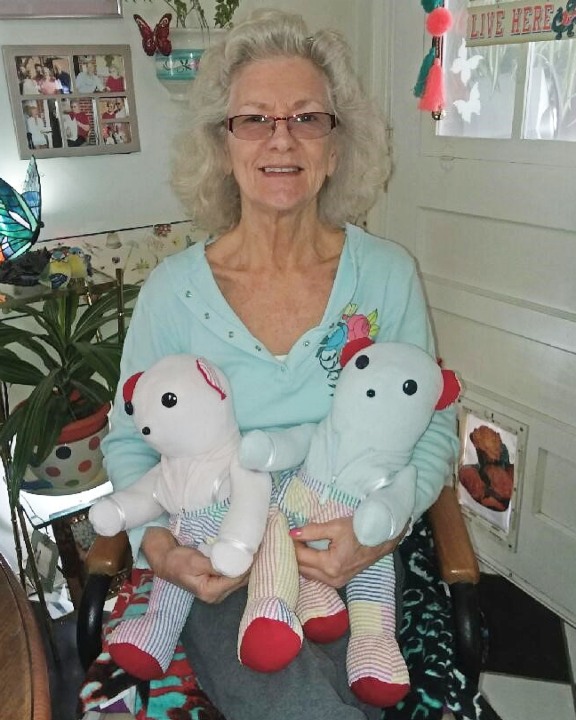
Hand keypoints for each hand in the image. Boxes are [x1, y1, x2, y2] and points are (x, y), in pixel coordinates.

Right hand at [142, 527, 247, 603]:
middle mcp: (217, 596)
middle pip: (240, 580)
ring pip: (239, 579)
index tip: (256, 550)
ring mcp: (218, 591)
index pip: (236, 579)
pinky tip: (245, 556)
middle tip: (258, 547)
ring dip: (246, 565)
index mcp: (211, 592)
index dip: (247, 565)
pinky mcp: (217, 583)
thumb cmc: (178, 561)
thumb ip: (216, 565)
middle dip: (250, 565)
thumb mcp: (196, 562)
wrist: (166, 560)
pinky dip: (240, 566)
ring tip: (254, 549)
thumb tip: (237, 564)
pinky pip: (233, 576)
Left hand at [291, 516, 406, 587]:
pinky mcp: (339, 582)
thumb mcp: (335, 526)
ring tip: (298, 546)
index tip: (287, 534)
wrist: (380, 539)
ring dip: (301, 562)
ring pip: (308, 574)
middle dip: (294, 554)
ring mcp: (336, 582)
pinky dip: (310, 566)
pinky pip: (317, 576)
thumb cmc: (359, 530)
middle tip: (290, 540)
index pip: (301, 557)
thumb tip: (292, 533)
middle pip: (302, 568)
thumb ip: (312, 531)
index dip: (292, 545)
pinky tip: (308, 555)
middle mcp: (332, 578)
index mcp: (330, 565)